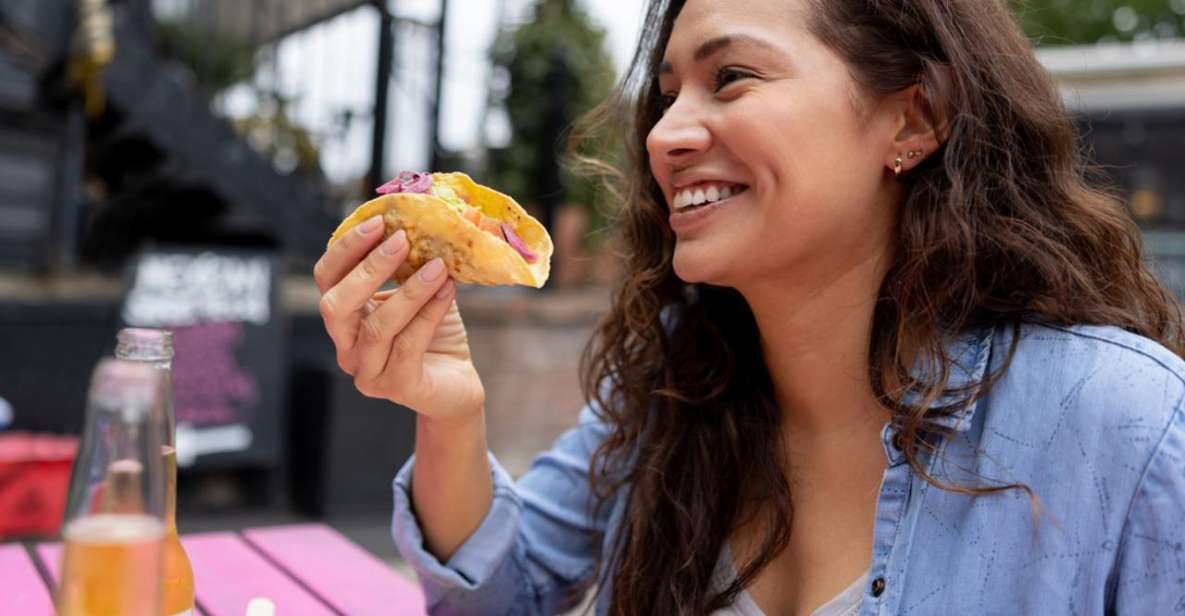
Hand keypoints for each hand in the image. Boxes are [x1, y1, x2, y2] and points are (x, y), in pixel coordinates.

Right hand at [313, 216, 484, 421]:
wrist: (457, 384)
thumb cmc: (434, 333)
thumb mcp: (422, 290)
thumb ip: (417, 260)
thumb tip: (439, 213)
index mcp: (344, 318)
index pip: (326, 278)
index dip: (347, 248)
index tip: (379, 221)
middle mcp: (346, 346)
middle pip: (335, 305)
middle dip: (368, 268)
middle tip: (402, 240)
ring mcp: (367, 372)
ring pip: (377, 327)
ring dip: (409, 291)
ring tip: (439, 266)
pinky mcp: (396, 387)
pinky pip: (408, 346)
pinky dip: (429, 314)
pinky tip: (448, 291)